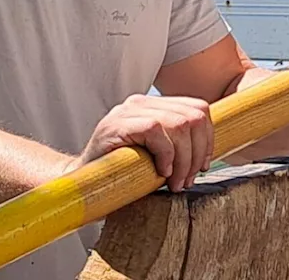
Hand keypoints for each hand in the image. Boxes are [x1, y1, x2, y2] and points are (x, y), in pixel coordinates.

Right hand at [76, 94, 213, 191]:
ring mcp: (128, 111)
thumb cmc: (120, 174)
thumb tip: (207, 154)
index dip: (208, 139)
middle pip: (193, 116)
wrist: (80, 184)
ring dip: (183, 159)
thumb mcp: (156, 157)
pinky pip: (155, 130)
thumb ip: (177, 147)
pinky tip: (159, 171)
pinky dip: (165, 153)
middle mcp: (142, 103)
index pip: (198, 109)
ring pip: (178, 123)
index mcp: (154, 107)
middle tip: (186, 180)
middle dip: (198, 152)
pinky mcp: (116, 124)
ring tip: (174, 182)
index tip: (201, 166)